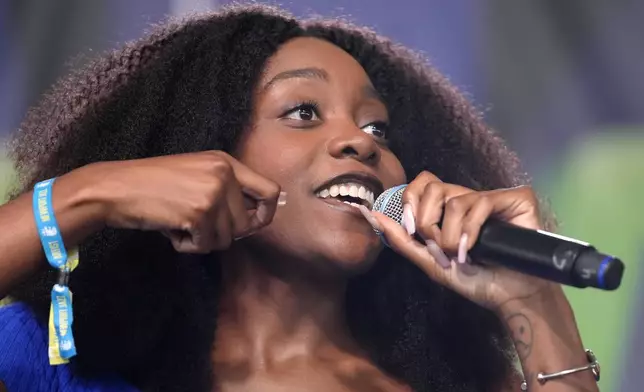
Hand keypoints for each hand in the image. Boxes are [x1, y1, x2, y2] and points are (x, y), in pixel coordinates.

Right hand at [86, 151, 280, 252]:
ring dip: (202, 240)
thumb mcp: (196, 176)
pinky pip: (206, 246)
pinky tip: (171, 230)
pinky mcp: (199, 213)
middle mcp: (224, 173)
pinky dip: (187, 246)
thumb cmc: (152, 186)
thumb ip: (226, 191)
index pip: (270, 191)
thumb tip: (255, 221)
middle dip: (223, 233)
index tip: (251, 226)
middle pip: (247, 224)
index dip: (265, 214)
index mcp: (226, 162)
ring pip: (227, 239)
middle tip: (197, 226)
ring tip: (179, 223)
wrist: (116, 189)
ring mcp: (213, 192)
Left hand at [364, 171, 558, 311]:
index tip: (413, 230)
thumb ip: (402, 238)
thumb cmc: (475, 280)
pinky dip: (471, 231)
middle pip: (432, 187)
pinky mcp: (517, 198)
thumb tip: (371, 214)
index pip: (422, 183)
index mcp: (450, 208)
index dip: (411, 202)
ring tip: (461, 256)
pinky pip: (482, 203)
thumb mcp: (429, 261)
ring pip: (455, 200)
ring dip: (451, 236)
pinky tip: (473, 250)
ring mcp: (494, 196)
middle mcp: (470, 197)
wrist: (509, 296)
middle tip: (440, 249)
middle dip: (428, 224)